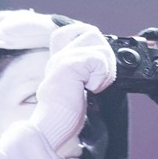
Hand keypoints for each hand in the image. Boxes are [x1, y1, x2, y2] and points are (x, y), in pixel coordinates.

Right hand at [29, 22, 115, 151]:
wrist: (51, 127)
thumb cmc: (64, 114)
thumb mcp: (77, 88)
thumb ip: (85, 73)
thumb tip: (104, 67)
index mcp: (60, 59)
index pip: (70, 31)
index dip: (88, 38)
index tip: (96, 62)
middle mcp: (59, 55)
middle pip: (90, 32)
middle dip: (105, 53)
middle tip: (100, 77)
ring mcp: (62, 59)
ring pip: (99, 44)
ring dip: (105, 67)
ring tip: (95, 84)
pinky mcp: (69, 66)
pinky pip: (98, 60)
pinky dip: (101, 75)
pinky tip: (92, 88)